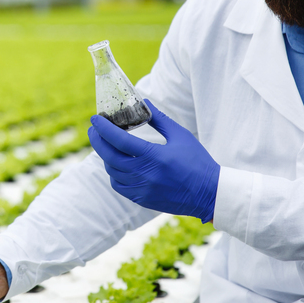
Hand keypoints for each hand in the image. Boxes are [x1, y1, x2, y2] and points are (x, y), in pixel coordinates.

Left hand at [88, 99, 219, 222]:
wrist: (209, 193)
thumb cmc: (197, 161)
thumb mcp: (180, 135)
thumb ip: (159, 119)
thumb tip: (143, 103)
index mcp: (154, 156)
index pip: (119, 141)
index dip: (104, 129)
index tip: (95, 119)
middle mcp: (145, 174)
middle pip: (109, 157)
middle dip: (97, 141)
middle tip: (93, 130)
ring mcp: (142, 189)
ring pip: (112, 172)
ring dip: (106, 157)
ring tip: (107, 145)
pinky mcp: (142, 199)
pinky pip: (119, 186)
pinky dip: (114, 174)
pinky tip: (117, 164)